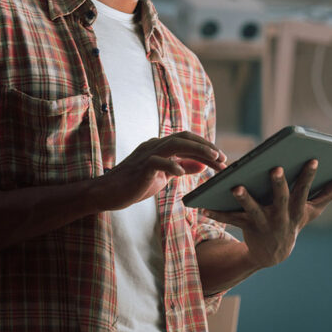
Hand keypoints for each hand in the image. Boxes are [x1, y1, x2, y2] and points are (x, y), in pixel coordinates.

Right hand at [92, 131, 226, 210]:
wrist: (109, 192)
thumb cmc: (136, 184)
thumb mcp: (163, 176)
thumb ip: (181, 167)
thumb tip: (202, 165)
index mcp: (161, 147)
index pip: (187, 140)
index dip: (206, 147)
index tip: (222, 159)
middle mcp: (155, 145)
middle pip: (185, 138)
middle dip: (207, 147)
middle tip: (223, 159)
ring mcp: (147, 154)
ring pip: (175, 144)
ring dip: (197, 151)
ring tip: (212, 159)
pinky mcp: (141, 167)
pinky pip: (158, 162)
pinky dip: (172, 165)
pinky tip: (183, 173)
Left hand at [204, 160, 331, 268]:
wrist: (273, 254)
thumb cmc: (293, 223)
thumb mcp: (311, 212)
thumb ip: (327, 195)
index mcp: (297, 209)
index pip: (305, 190)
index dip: (309, 176)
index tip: (313, 159)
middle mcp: (281, 216)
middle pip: (280, 198)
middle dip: (279, 183)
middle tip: (275, 168)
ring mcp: (263, 222)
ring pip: (252, 209)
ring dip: (243, 198)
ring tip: (235, 186)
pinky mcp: (245, 226)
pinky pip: (229, 219)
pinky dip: (216, 212)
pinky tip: (202, 206)